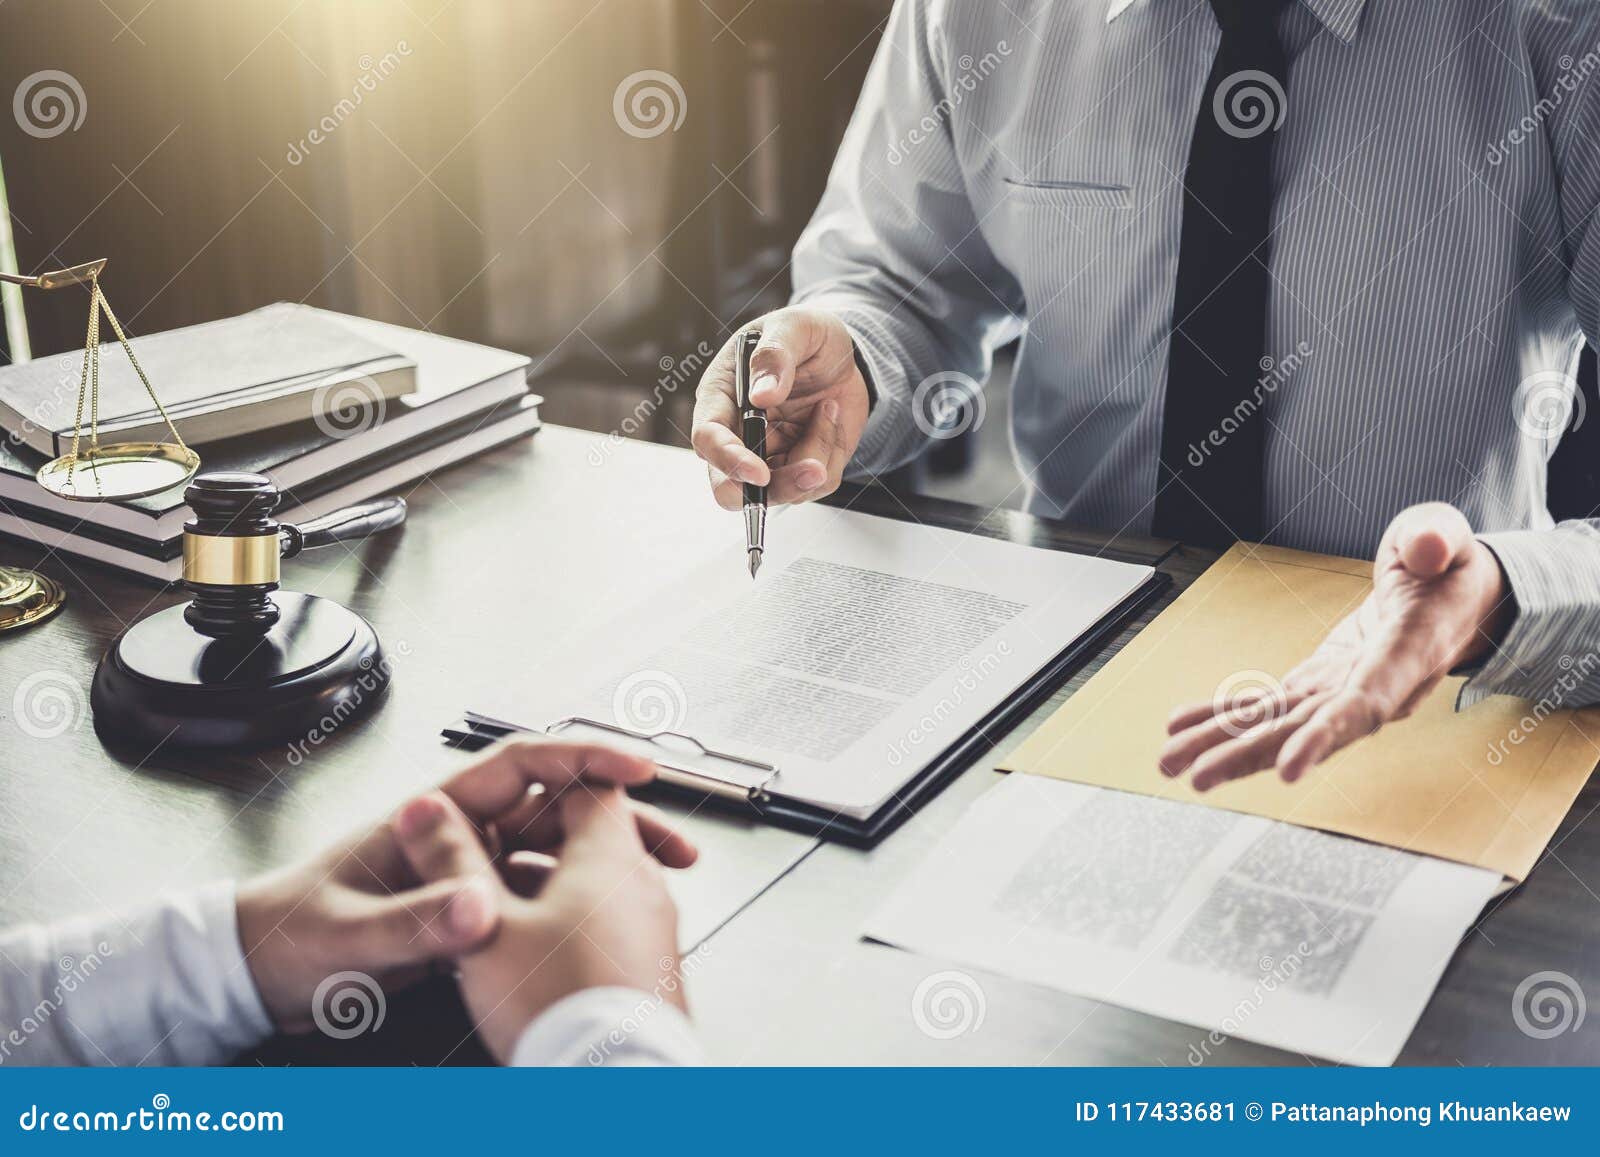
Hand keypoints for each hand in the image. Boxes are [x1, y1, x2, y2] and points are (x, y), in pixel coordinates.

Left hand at [235, 740, 695, 1031]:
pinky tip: (607, 922)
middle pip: (558, 810)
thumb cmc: (286, 936)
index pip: (524, 764)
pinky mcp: (468, 913)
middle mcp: (459, 835)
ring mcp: (467, 872)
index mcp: (433, 816)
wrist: (254, 974)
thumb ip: (409, 924)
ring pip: (557, 856)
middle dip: (620, 820)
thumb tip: (477, 908)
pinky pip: (539, 899)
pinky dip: (579, 905)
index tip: (636, 767)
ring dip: (609, 865)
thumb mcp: (345, 935)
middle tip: (671, 844)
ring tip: (659, 882)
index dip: (586, 757)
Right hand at [691, 307, 870, 507]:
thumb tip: (762, 395)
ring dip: (817, 453)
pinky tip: (829, 416)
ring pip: (783, 490)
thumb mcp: (794, 326)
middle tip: (813, 470)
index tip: (759, 472)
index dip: (729, 460)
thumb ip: (774, 354)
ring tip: (829, 407)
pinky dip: (832, 450)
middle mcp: (737, 434)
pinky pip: (816, 482)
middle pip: (731, 489)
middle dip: (773, 488)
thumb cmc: (805, 337)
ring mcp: (768, 456)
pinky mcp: (797, 467)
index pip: (708, 438)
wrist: (842, 355)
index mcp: (720, 397)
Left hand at [1159, 503, 1513, 790]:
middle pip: (1304, 730)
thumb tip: (1425, 549)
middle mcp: (1371, 688)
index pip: (1365, 704)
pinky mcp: (1316, 685)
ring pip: (1277, 726)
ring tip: (1170, 762)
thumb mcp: (1446, 538)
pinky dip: (1222, 714)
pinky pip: (1266, 706)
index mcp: (1407, 656)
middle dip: (1248, 754)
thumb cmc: (1447, 568)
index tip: (1290, 770)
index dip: (1325, 737)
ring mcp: (1339, 691)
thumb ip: (1435, 540)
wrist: (1449, 598)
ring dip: (1223, 745)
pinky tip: (1183, 726)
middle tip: (1196, 775)